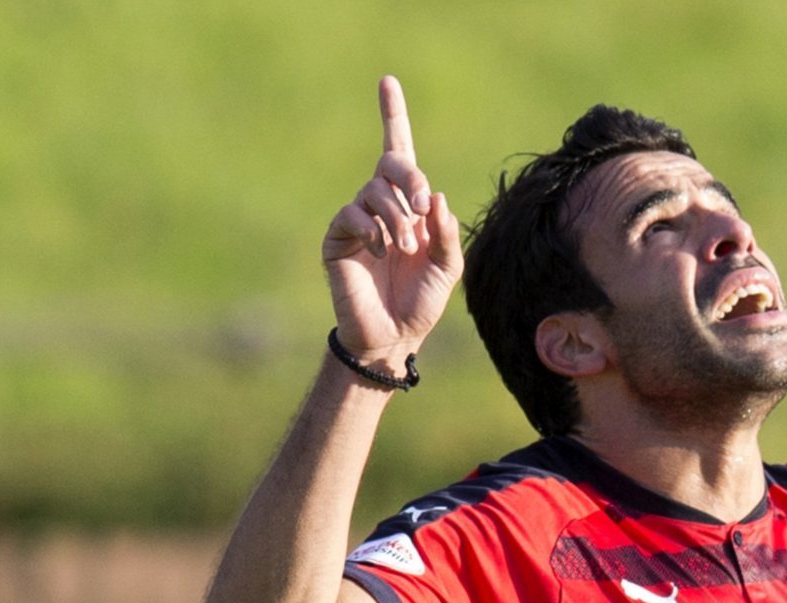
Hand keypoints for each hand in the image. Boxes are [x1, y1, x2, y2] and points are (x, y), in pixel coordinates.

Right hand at [322, 76, 463, 363]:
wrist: (393, 336)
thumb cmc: (421, 302)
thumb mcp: (448, 266)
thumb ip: (446, 232)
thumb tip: (437, 198)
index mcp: (410, 206)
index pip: (399, 152)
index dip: (392, 116)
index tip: (387, 81)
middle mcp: (382, 206)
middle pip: (392, 164)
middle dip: (411, 179)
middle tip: (424, 209)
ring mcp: (357, 220)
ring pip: (375, 191)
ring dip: (397, 217)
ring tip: (405, 249)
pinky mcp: (338, 238)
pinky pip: (352, 214)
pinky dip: (373, 229)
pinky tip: (384, 251)